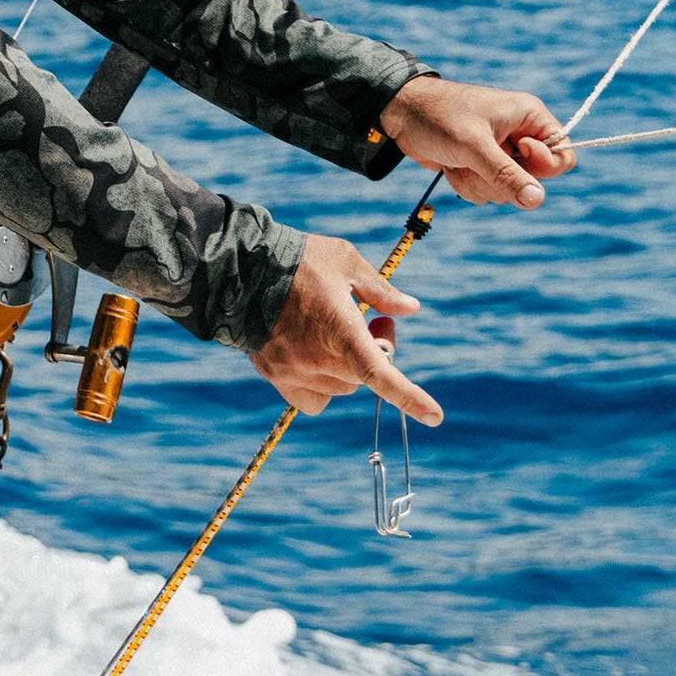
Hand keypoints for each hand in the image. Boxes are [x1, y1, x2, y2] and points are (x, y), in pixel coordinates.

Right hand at [252, 233, 441, 424]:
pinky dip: (325, 385)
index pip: (380, 373)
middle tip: (377, 320)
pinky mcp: (276, 376)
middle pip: (365, 375)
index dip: (410, 398)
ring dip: (350, 366)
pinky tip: (318, 357)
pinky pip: (314, 399)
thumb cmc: (297, 259)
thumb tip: (411, 308)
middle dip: (378, 350)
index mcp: (340, 331)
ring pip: (341, 387)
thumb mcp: (345, 260)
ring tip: (338, 331)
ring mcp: (295, 372)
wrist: (239, 268)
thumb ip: (380, 289)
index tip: (435, 417)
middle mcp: (318, 359)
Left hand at [379, 76, 575, 209]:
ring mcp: (500, 152)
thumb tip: (537, 200)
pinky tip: (451, 167)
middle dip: (499, 179)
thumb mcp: (473, 146)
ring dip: (479, 183)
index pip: (563, 155)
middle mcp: (519, 134)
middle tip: (474, 159)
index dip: (541, 165)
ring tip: (458, 160)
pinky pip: (488, 192)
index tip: (511, 152)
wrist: (400, 115)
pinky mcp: (482, 166)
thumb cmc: (438, 118)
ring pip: (509, 191)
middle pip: (534, 180)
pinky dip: (468, 184)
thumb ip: (506, 174)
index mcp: (529, 116)